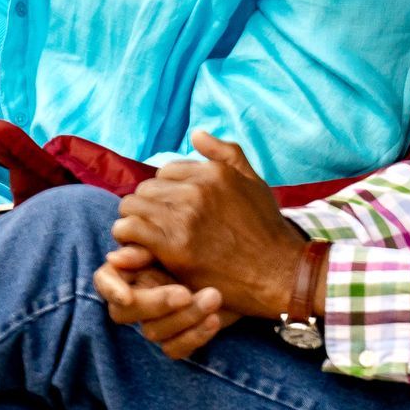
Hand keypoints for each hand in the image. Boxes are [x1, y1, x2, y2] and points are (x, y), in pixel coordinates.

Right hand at [95, 245, 237, 359]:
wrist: (242, 267)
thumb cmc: (205, 246)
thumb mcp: (176, 242)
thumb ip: (145, 248)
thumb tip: (115, 257)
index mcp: (130, 270)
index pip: (104, 280)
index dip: (111, 289)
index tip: (127, 296)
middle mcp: (137, 297)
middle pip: (124, 312)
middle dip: (155, 304)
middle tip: (184, 292)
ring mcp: (155, 321)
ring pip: (152, 332)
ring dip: (184, 317)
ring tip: (214, 297)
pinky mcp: (174, 340)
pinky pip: (172, 350)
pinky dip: (194, 337)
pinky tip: (215, 320)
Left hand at [109, 132, 309, 321]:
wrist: (281, 275)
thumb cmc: (267, 230)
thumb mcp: (254, 182)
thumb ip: (226, 153)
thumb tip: (196, 133)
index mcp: (213, 172)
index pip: (165, 172)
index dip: (165, 192)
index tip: (169, 210)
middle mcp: (196, 190)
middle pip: (146, 188)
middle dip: (147, 205)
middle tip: (154, 225)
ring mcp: (184, 217)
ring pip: (133, 206)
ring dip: (134, 220)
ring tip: (143, 235)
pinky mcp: (174, 246)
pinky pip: (130, 228)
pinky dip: (127, 235)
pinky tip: (137, 246)